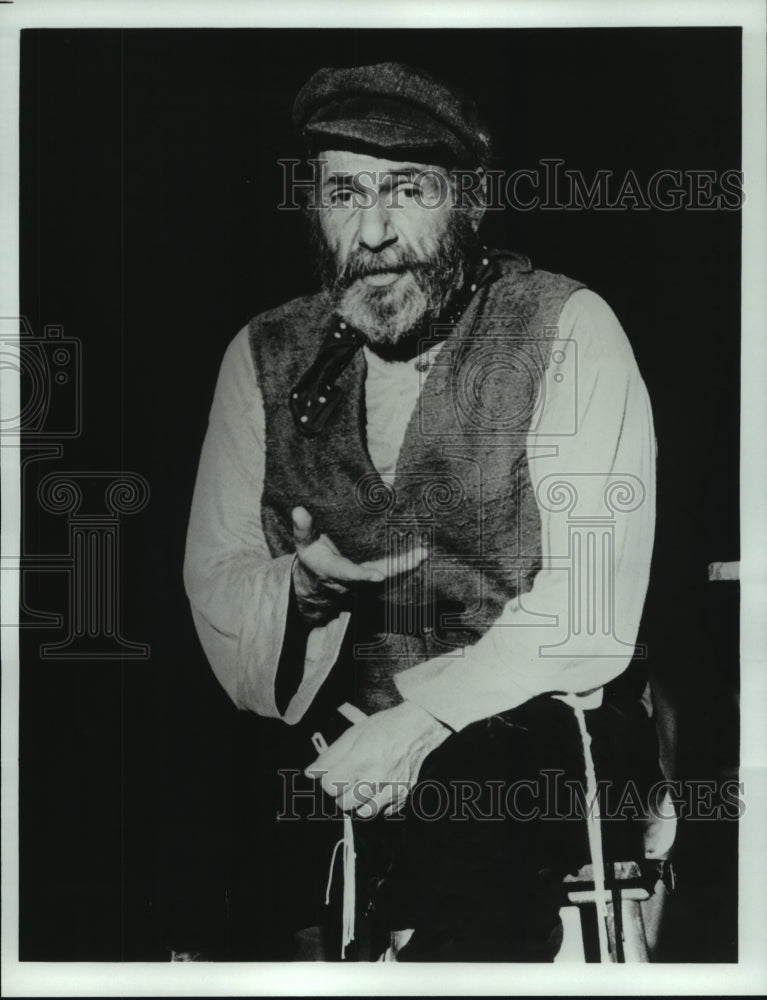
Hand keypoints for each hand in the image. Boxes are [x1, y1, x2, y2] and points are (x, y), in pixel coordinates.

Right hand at [291, 506, 427, 624]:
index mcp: (332, 571)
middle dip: (397, 568)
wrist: (317, 585)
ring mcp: (365, 582)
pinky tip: (421, 553)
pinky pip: (392, 572)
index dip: (362, 576)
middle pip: (378, 576)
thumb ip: (303, 529)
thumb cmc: (312, 558)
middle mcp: (352, 580)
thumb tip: (299, 510)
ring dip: (407, 565)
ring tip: (423, 553)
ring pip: (389, 575)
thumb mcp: (302, 545)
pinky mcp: (374, 578)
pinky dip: (406, 564)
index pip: (348, 574)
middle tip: (416, 557)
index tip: (378, 576)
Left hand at [304, 700, 450, 817]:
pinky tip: (377, 790)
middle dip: (340, 793)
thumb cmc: (384, 727)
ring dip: (358, 803)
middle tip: (345, 780)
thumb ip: (329, 756)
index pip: (329, 786)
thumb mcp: (352, 734)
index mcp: (359, 761)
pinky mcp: (403, 795)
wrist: (417, 728)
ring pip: (363, 813)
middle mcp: (375, 779)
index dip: (326, 779)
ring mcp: (390, 790)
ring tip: (359, 788)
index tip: (332, 773)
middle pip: (344, 804)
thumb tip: (310, 773)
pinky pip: (384, 812)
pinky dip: (378, 805)